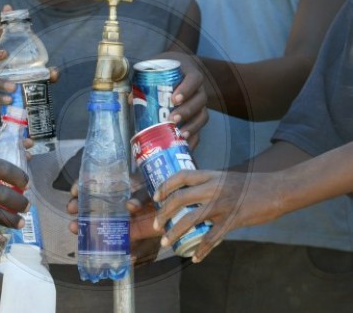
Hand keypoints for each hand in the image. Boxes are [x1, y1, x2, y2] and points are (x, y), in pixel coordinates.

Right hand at [0, 46, 58, 117]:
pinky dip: (0, 99)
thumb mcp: (34, 78)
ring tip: (13, 91)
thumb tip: (54, 72)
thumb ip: (45, 74)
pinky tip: (9, 101)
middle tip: (11, 79)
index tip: (5, 52)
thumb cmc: (22, 85)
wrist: (16, 107)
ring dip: (0, 86)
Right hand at [67, 173, 163, 265]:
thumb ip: (140, 195)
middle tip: (71, 209)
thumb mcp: (149, 187)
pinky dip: (100, 239)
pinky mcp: (127, 232)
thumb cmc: (161, 191)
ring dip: (82, 223)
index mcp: (116, 185)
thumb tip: (129, 206)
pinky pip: (111, 236)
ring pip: (95, 219)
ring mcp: (119, 217)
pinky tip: (89, 241)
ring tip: (74, 227)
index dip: (81, 186)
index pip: (93, 182)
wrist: (176, 208)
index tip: (74, 190)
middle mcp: (113, 201)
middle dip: (77, 206)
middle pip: (89, 202)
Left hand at [153, 52, 207, 148]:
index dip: (187, 89)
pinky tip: (185, 147)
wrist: (177, 71)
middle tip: (172, 119)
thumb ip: (144, 80)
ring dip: (192, 127)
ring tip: (179, 135)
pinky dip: (194, 139)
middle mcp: (199, 90)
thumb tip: (130, 98)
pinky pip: (200, 130)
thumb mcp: (155, 69)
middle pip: (199, 101)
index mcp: (191, 75)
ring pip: (202, 116)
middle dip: (186, 111)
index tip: (174, 98)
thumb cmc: (165, 71)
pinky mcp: (197, 118)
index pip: (194, 80)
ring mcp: (200, 105)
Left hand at [153, 169, 283, 262]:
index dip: (165, 186)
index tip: (156, 198)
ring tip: (165, 243)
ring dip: (175, 233)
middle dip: (163, 214)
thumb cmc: (251, 185)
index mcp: (210, 176)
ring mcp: (222, 205)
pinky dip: (202, 250)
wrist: (277, 189)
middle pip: (179, 199)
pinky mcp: (232, 220)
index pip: (181, 176)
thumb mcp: (225, 178)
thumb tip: (189, 197)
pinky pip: (212, 238)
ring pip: (190, 220)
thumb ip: (208, 185)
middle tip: (156, 226)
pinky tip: (195, 257)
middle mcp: (213, 188)